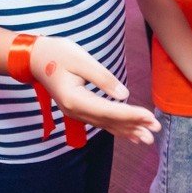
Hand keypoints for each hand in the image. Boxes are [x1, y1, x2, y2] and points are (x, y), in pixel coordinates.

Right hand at [30, 36, 159, 145]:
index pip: (108, 111)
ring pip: (106, 124)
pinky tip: (130, 135)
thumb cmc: (57, 54)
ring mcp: (76, 112)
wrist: (35, 58)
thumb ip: (102, 78)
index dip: (131, 115)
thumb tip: (124, 95)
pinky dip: (117, 128)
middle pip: (109, 121)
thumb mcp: (81, 60)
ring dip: (127, 130)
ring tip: (148, 138)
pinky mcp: (78, 109)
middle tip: (156, 129)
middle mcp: (75, 111)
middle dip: (134, 125)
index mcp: (75, 99)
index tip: (150, 117)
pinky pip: (101, 122)